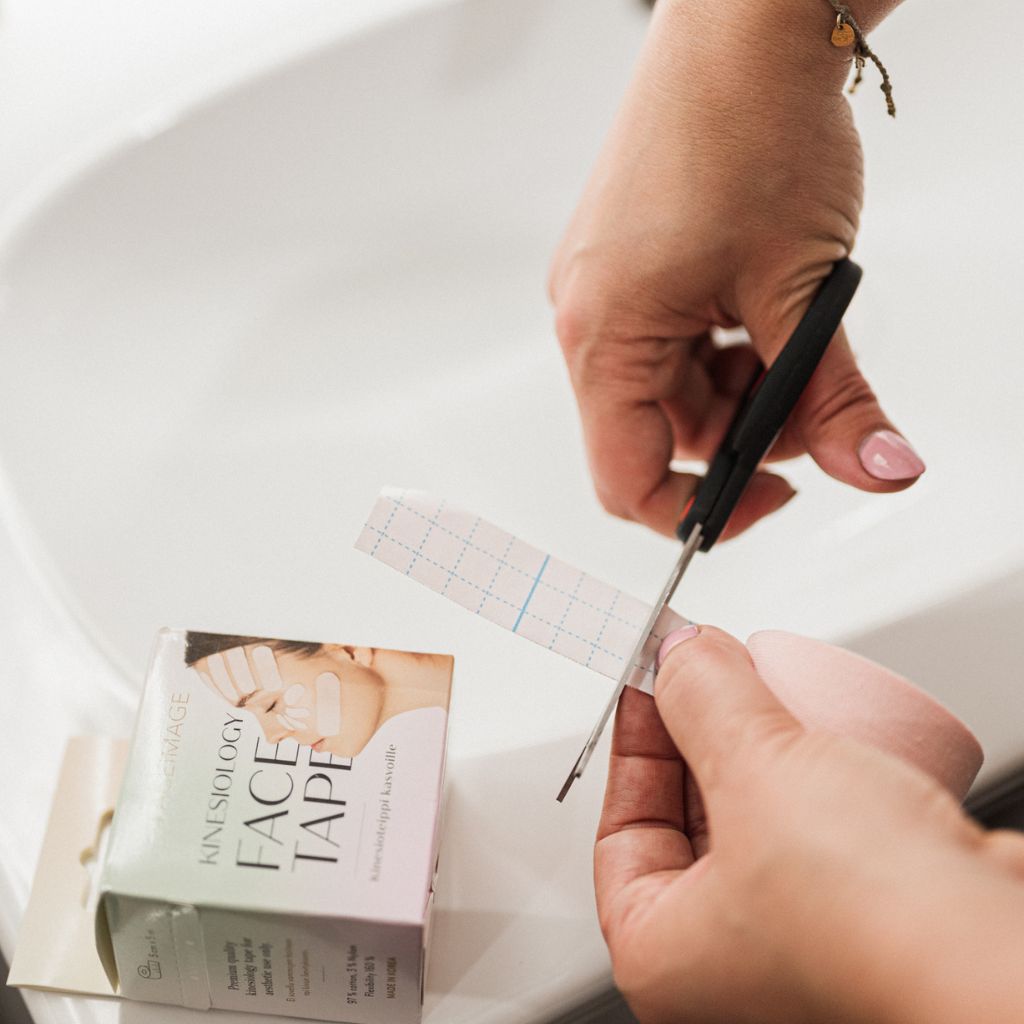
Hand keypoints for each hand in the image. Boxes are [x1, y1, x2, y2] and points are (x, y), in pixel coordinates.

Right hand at [549, 0, 924, 537]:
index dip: (703, 509)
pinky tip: (766, 302)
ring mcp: (605, 290)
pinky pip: (674, 342)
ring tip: (794, 326)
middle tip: (816, 394)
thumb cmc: (749, 127)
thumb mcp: (804, 289)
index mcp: (603, 333)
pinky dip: (729, 344)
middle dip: (747, 430)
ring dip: (745, 384)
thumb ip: (838, 398)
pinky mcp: (629, 267)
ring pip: (675, 389)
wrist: (743, 24)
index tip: (776, 497)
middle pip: (660, 432)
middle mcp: (587, 317)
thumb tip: (880, 470)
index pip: (627, 478)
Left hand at [596, 625, 1023, 1022]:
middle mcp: (725, 961)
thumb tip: (678, 655)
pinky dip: (814, 782)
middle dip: (699, 735)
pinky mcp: (862, 916)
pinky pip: (818, 835)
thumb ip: (703, 698)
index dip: (634, 740)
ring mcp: (798, 940)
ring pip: (758, 822)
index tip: (650, 679)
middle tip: (708, 669)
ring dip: (760, 751)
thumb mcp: (754, 771)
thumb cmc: (872, 922)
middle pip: (688, 818)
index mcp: (663, 954)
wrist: (1001, 961)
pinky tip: (822, 736)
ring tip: (765, 689)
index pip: (620, 828)